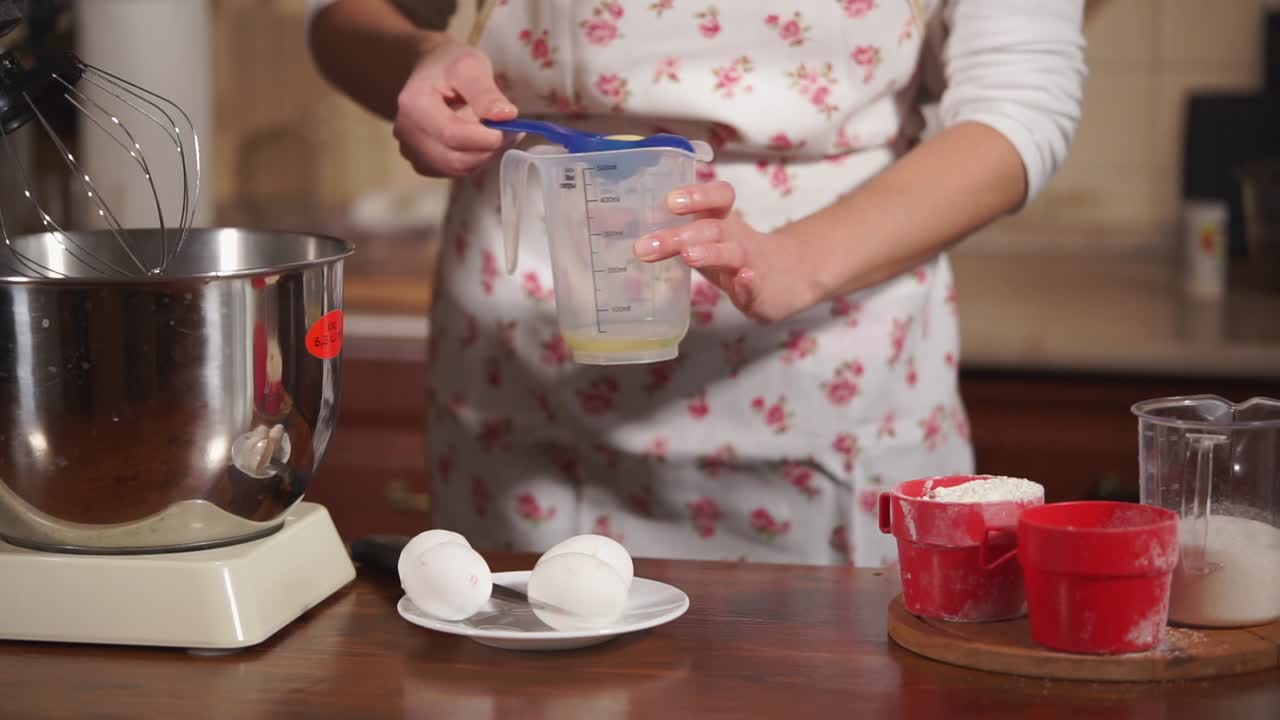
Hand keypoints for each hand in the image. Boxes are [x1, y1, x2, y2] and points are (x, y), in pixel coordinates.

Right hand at [394, 39, 517, 176]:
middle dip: (489, 150)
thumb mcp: (471, 66)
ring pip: (456, 168)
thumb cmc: (449, 64)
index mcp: (414, 104)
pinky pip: (453, 171)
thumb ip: (486, 92)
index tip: (512, 127)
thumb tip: (506, 116)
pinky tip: (484, 142)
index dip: (485, 138)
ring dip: (485, 156)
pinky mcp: (422, 161)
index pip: (451, 134)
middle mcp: (407, 132)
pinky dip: (475, 161)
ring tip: (501, 134)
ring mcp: (411, 150)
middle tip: (512, 132)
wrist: (432, 70)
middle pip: (454, 158)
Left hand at [632, 181, 822, 322]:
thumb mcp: (704, 240)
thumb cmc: (731, 255)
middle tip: (646, 246)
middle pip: (711, 227)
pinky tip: (744, 280)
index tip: (669, 201)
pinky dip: (749, 283)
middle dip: (679, 234)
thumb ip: (670, 233)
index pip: (717, 196)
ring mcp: (750, 263)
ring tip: (690, 256)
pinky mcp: (761, 291)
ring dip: (711, 251)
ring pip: (731, 253)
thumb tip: (616, 225)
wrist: (785, 278)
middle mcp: (736, 237)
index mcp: (722, 221)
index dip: (697, 195)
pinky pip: (755, 285)